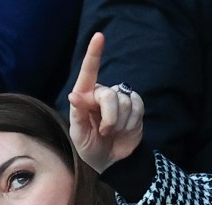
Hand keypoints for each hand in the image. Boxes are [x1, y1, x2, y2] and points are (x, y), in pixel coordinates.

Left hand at [66, 32, 143, 173]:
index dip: (94, 54)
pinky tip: (125, 129)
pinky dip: (131, 123)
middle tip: (105, 131)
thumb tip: (74, 95)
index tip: (99, 37)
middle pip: (109, 96)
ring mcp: (120, 99)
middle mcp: (101, 94)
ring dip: (119, 124)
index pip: (89, 72)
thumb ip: (77, 115)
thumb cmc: (90, 147)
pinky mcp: (135, 106)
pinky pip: (137, 107)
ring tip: (113, 132)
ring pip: (124, 103)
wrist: (111, 161)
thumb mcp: (79, 135)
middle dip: (109, 118)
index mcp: (85, 96)